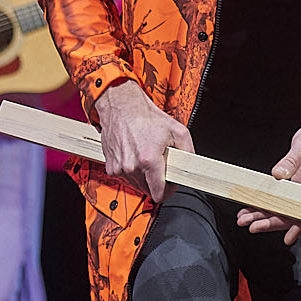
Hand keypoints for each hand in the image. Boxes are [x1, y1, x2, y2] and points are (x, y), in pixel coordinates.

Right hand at [95, 80, 191, 202]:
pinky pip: (125, 178)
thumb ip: (188, 152)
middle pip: (148, 190)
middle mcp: (132, 167)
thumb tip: (190, 167)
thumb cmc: (145, 116)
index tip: (170, 184)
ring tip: (145, 157)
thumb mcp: (177, 130)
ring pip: (136, 185)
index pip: (159, 194)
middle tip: (158, 164)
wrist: (121, 106)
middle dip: (156, 181)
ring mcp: (119, 168)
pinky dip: (131, 171)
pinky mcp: (111, 167)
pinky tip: (134, 155)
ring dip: (143, 176)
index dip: (168, 191)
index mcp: (149, 159)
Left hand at [238, 123, 300, 244]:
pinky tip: (251, 209)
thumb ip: (292, 159)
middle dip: (271, 222)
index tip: (288, 236)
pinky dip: (265, 205)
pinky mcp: (295, 187)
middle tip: (252, 225)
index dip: (299, 224)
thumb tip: (279, 173)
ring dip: (264, 216)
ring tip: (245, 220)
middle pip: (294, 214)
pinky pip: (281, 200)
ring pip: (284, 209)